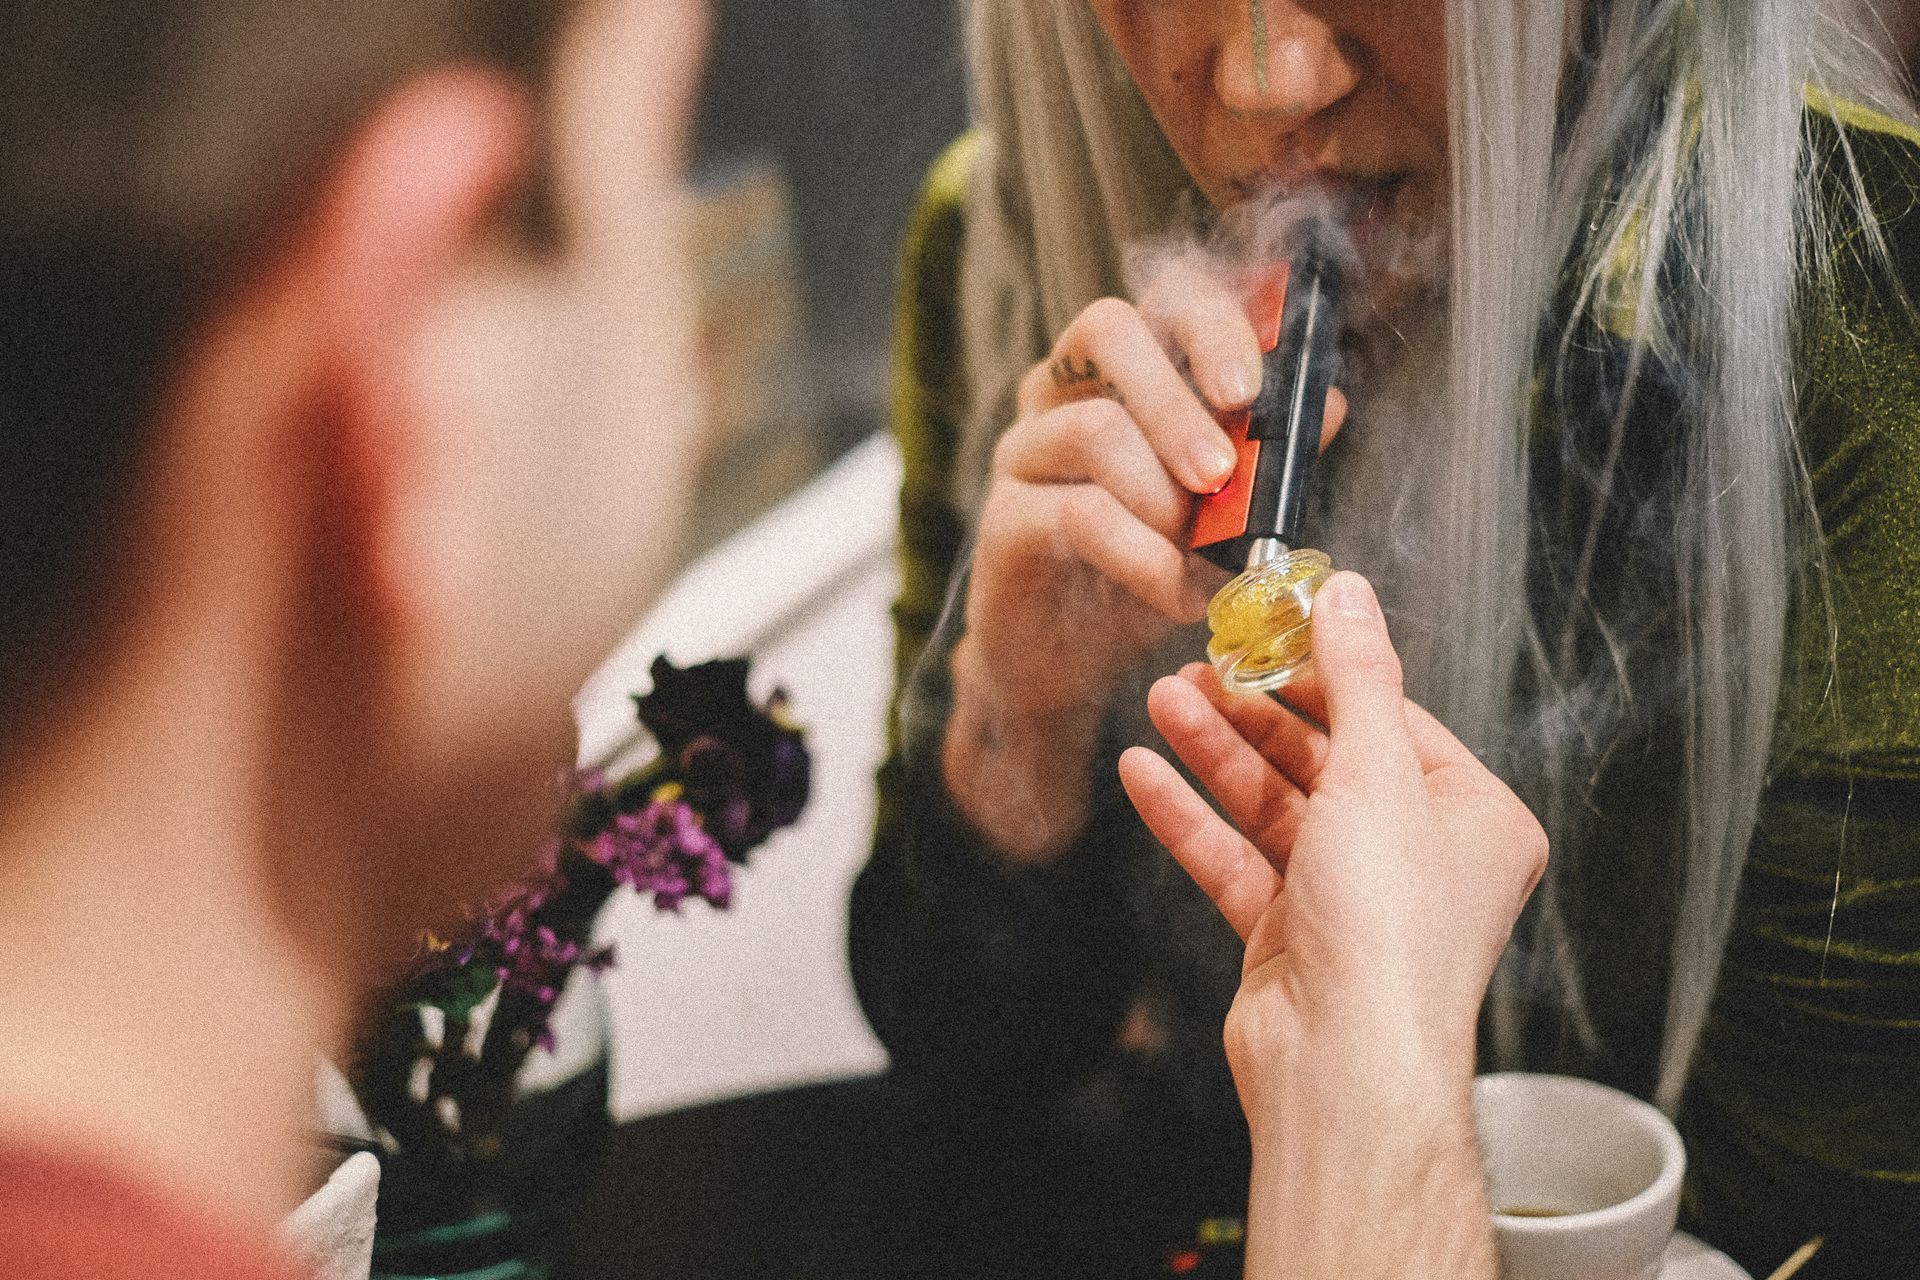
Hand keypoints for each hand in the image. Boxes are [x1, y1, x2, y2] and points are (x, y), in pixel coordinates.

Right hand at [945, 265, 1345, 861]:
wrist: (1067, 666)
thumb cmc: (1145, 572)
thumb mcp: (1222, 512)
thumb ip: (1267, 457)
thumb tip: (1328, 403)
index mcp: (1124, 368)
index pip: (1163, 296)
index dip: (1213, 325)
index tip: (1250, 389)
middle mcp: (1063, 388)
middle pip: (1109, 330)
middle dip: (1179, 400)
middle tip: (1222, 473)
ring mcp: (1026, 448)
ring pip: (1094, 429)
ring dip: (1166, 494)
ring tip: (1201, 551)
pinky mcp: (1004, 518)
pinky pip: (1078, 515)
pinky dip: (1144, 557)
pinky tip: (1177, 594)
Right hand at [1118, 571, 1545, 1106]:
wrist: (1344, 1063)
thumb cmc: (1390, 936)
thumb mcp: (1377, 771)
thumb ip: (1357, 675)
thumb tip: (1349, 596)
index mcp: (1472, 818)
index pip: (1392, 719)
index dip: (1326, 671)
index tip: (1271, 629)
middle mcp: (1417, 858)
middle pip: (1325, 759)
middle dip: (1255, 713)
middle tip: (1200, 666)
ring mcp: (1351, 897)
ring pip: (1273, 806)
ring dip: (1216, 754)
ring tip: (1164, 702)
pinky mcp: (1290, 934)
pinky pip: (1236, 858)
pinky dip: (1191, 817)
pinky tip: (1146, 774)